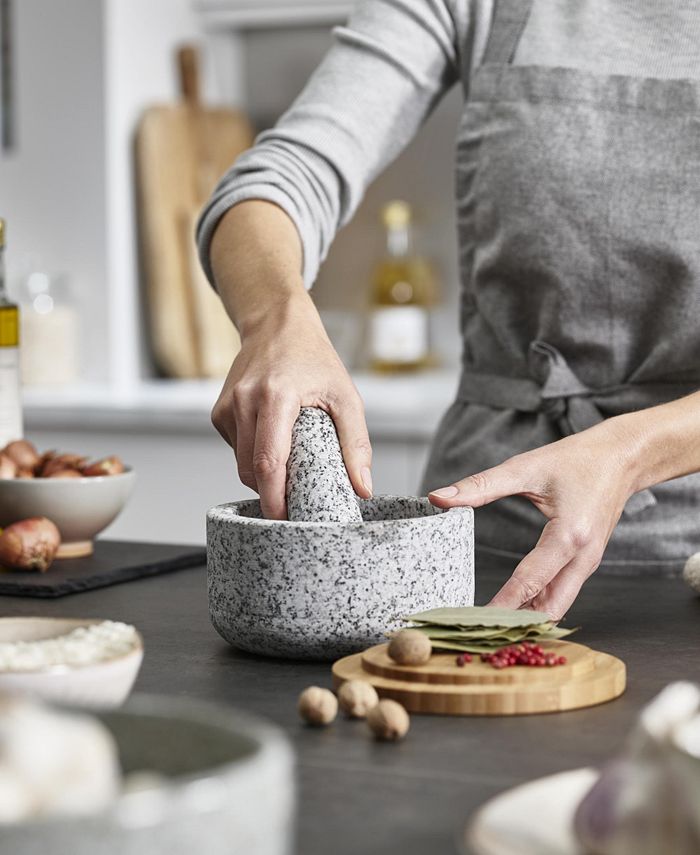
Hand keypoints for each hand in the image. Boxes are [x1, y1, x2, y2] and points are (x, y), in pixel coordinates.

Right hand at [211, 291, 371, 519]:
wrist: (277, 325)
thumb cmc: (314, 359)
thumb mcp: (345, 396)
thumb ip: (356, 443)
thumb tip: (362, 488)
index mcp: (275, 397)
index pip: (268, 461)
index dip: (274, 498)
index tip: (285, 519)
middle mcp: (244, 401)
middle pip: (251, 470)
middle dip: (271, 493)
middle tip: (297, 502)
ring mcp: (227, 407)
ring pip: (242, 463)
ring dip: (264, 474)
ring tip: (291, 461)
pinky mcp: (219, 412)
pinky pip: (237, 449)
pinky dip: (254, 455)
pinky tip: (273, 438)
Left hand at [428, 419, 641, 618]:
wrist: (622, 457)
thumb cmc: (577, 460)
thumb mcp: (525, 468)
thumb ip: (480, 485)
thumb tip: (439, 497)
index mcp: (569, 536)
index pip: (529, 583)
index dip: (501, 605)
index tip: (475, 621)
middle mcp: (584, 557)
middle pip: (550, 608)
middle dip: (515, 623)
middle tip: (479, 630)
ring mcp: (589, 562)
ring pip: (558, 605)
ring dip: (527, 617)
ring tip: (490, 626)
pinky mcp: (587, 561)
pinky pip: (562, 592)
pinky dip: (539, 604)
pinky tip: (515, 608)